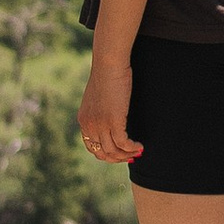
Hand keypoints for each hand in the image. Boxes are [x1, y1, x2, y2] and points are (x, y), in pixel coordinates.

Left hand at [78, 50, 140, 167]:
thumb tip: (110, 118)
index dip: (107, 154)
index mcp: (83, 121)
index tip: (120, 153)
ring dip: (127, 155)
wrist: (109, 64)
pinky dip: (132, 148)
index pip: (92, 148)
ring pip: (113, 151)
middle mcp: (89, 125)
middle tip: (131, 156)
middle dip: (118, 158)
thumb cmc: (107, 76)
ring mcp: (100, 124)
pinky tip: (140, 146)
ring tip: (138, 152)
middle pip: (102, 153)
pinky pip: (123, 143)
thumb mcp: (98, 98)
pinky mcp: (113, 121)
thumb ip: (100, 111)